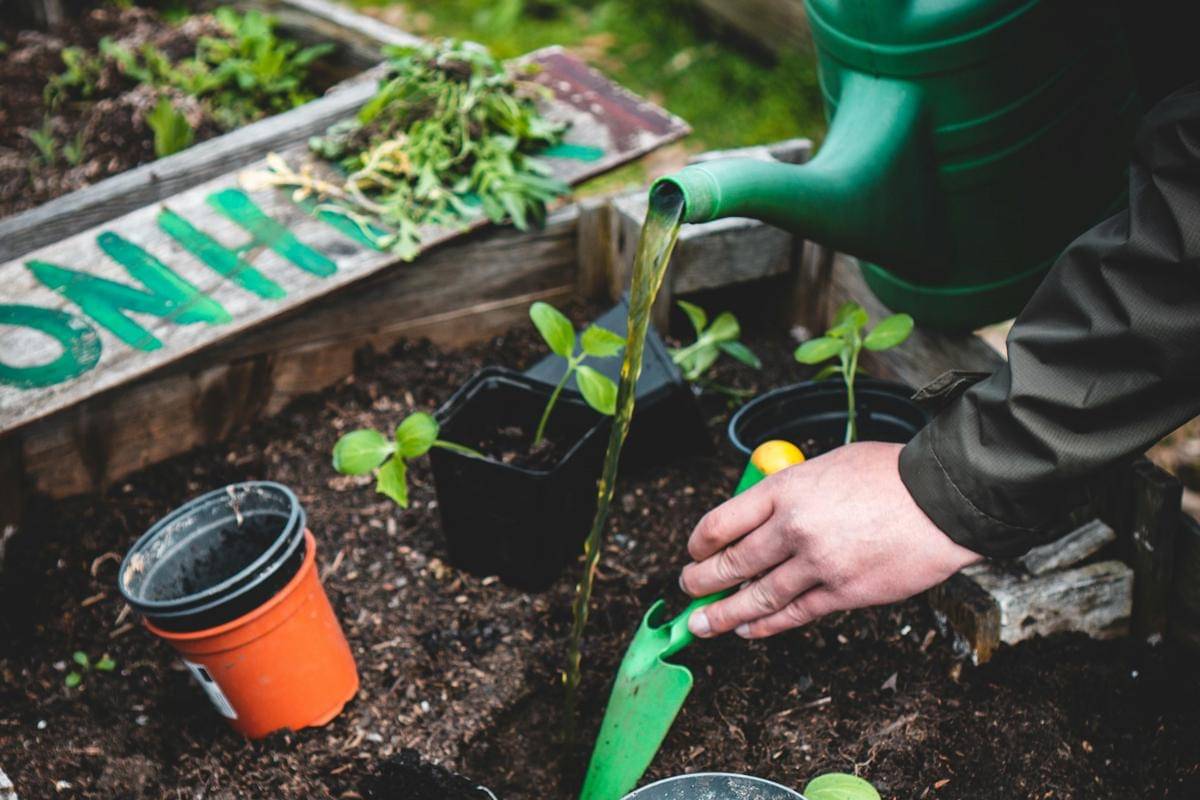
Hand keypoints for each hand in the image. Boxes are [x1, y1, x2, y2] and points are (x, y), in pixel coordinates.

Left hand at [679, 441, 981, 638]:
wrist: (943, 499)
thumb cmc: (889, 475)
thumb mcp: (826, 465)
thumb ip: (791, 490)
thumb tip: (762, 515)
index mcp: (785, 490)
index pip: (722, 521)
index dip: (699, 543)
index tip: (693, 552)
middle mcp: (794, 528)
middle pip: (732, 563)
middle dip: (701, 581)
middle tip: (687, 589)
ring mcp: (817, 564)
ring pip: (757, 597)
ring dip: (723, 614)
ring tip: (702, 624)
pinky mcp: (843, 593)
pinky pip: (794, 614)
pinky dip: (766, 625)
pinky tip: (748, 630)